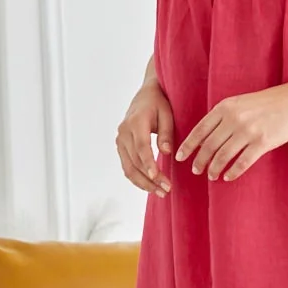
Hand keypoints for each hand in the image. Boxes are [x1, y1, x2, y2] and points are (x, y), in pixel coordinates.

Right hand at [115, 82, 174, 196]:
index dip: (148, 164)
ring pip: (129, 167)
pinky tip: (149, 186)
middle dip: (150, 179)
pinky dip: (137, 178)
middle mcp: (124, 132)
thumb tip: (167, 152)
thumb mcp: (167, 113)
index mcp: (136, 122)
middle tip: (166, 190)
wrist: (146, 95)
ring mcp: (120, 140)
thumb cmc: (159, 103)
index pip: (141, 147)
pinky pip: (127, 166)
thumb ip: (166, 133)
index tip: (156, 177)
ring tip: (160, 192)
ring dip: (143, 183)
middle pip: (135, 162)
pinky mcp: (121, 146)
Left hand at [174, 83, 287, 181]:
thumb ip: (221, 117)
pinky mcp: (263, 142)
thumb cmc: (264, 104)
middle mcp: (234, 119)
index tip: (180, 157)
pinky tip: (228, 177)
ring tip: (211, 175)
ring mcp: (249, 131)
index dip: (188, 146)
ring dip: (214, 168)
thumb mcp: (239, 103)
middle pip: (209, 145)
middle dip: (200, 160)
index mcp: (225, 108)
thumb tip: (203, 138)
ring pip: (224, 156)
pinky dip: (233, 172)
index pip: (200, 130)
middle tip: (196, 170)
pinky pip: (242, 162)